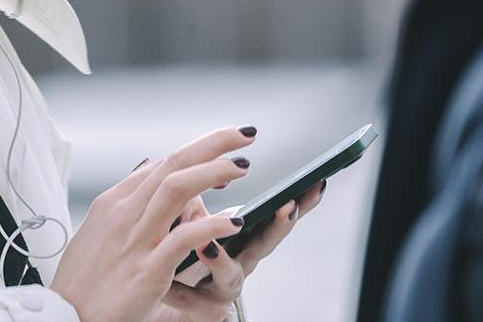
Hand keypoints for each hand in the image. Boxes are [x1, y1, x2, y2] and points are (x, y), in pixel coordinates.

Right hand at [50, 126, 255, 321]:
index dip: (197, 152)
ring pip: (177, 188)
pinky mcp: (147, 270)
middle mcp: (124, 214)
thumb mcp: (98, 230)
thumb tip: (149, 168)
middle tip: (244, 134)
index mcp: (114, 203)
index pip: (162, 164)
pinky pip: (183, 238)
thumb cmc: (82, 280)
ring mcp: (136, 240)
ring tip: (243, 167)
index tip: (224, 149)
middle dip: (213, 144)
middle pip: (173, 164)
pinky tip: (233, 221)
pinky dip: (211, 225)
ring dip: (213, 171)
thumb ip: (126, 200)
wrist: (63, 319)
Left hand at [149, 180, 328, 321]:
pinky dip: (184, 291)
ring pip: (231, 278)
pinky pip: (194, 302)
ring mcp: (223, 289)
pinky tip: (180, 274)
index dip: (296, 201)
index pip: (273, 216)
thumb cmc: (185, 257)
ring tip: (209, 244)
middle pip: (266, 244)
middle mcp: (241, 263)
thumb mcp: (193, 221)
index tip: (316, 182)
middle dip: (279, 226)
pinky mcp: (202, 310)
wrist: (166, 301)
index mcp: (243, 238)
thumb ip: (197, 200)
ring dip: (223, 261)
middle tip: (288, 206)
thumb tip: (198, 174)